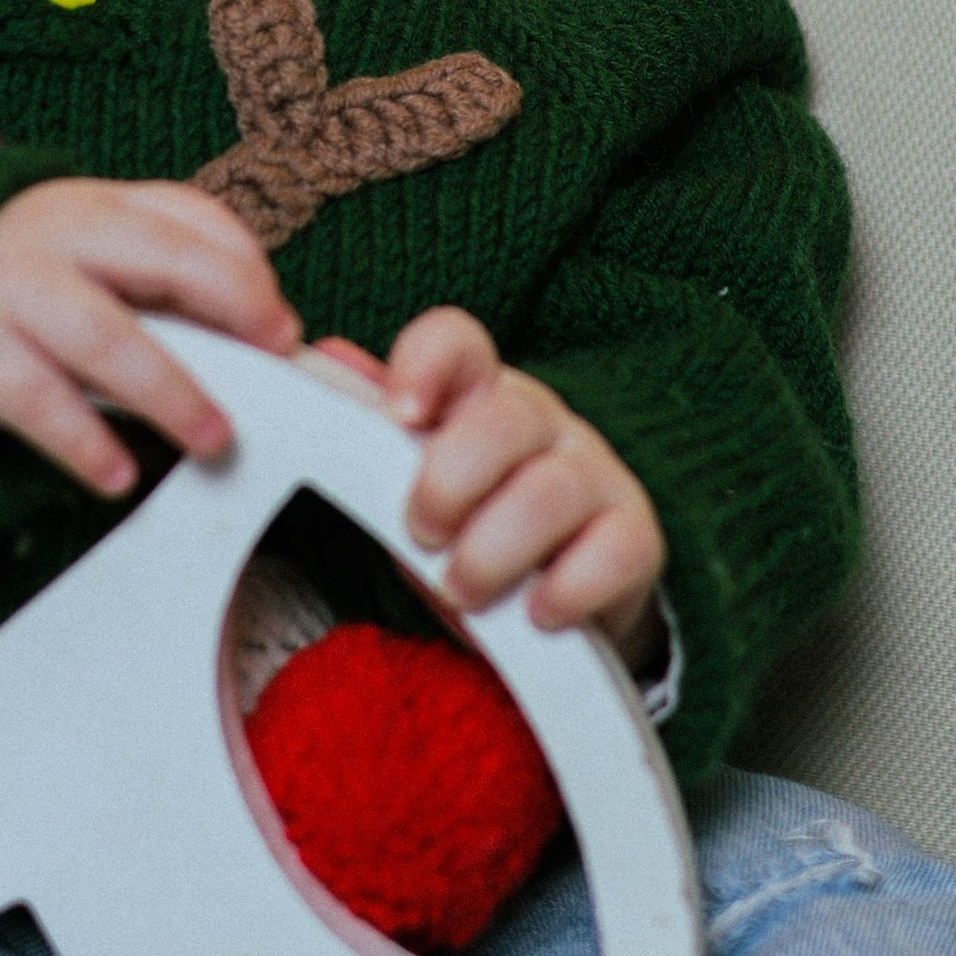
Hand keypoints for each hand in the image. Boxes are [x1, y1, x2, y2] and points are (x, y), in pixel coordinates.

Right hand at [0, 179, 298, 497]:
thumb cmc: (15, 287)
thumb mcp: (87, 263)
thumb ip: (163, 285)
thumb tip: (265, 340)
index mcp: (96, 208)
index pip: (189, 217)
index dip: (246, 271)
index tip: (282, 329)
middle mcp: (55, 234)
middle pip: (160, 255)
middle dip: (230, 305)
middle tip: (274, 360)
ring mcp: (8, 289)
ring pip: (105, 335)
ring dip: (170, 391)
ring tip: (212, 438)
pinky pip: (37, 399)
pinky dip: (84, 441)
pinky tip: (116, 475)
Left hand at [385, 308, 666, 660]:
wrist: (543, 600)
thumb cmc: (466, 524)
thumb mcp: (405, 481)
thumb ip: (364, 426)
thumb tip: (320, 361)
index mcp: (475, 396)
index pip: (459, 342)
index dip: (428, 363)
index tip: (401, 413)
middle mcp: (542, 423)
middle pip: (506, 417)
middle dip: (451, 481)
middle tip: (421, 534)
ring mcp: (595, 475)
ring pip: (553, 490)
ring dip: (494, 550)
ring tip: (462, 590)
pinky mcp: (635, 538)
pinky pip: (617, 550)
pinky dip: (567, 589)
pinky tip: (535, 613)